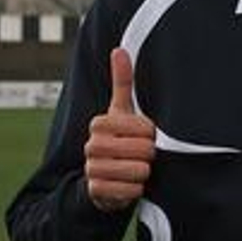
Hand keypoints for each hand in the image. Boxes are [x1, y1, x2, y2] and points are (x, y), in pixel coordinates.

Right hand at [84, 48, 155, 211]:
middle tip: (143, 155)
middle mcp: (91, 145)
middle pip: (141, 150)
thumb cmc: (120, 139)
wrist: (105, 178)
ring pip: (137, 171)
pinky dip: (136, 190)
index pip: (141, 128)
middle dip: (148, 155)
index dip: (149, 134)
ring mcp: (91, 169)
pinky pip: (130, 191)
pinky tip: (130, 184)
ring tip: (137, 168)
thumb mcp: (122, 112)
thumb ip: (122, 82)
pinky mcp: (96, 191)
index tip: (145, 136)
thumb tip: (119, 49)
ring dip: (144, 172)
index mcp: (99, 123)